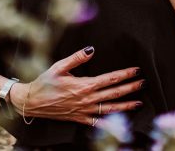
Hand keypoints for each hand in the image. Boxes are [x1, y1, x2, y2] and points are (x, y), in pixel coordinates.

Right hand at [9, 46, 143, 126]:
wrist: (31, 102)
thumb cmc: (44, 82)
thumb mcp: (59, 66)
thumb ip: (76, 58)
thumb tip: (91, 49)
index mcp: (83, 85)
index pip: (110, 79)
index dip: (124, 74)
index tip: (136, 70)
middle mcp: (86, 99)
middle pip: (113, 93)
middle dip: (130, 88)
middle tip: (143, 83)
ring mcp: (84, 111)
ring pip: (109, 109)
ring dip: (125, 105)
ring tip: (138, 102)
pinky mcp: (79, 119)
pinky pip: (97, 123)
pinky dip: (110, 124)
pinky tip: (120, 124)